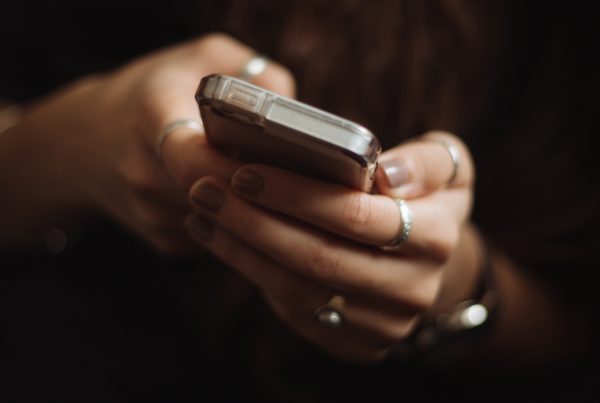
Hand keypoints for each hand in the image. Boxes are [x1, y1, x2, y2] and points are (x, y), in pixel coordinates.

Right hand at [0, 33, 293, 251]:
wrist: (87, 141)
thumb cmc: (154, 93)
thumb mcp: (203, 57)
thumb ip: (255, 75)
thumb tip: (296, 118)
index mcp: (150, 117)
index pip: (194, 157)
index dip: (238, 167)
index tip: (273, 161)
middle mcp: (143, 172)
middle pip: (217, 197)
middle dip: (259, 190)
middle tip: (295, 178)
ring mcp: (151, 214)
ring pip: (223, 222)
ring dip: (252, 208)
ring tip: (272, 185)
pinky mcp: (163, 240)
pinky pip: (216, 237)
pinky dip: (236, 222)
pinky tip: (239, 198)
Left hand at [186, 131, 477, 360]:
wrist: (427, 262)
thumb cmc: (425, 199)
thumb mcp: (446, 166)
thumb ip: (425, 162)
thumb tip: (386, 173)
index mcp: (437, 237)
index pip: (356, 216)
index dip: (296, 195)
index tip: (245, 171)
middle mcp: (413, 289)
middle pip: (319, 258)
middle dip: (254, 222)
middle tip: (206, 190)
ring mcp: (383, 324)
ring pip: (298, 290)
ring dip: (241, 250)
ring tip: (203, 212)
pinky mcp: (355, 344)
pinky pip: (294, 311)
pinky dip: (252, 273)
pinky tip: (222, 240)